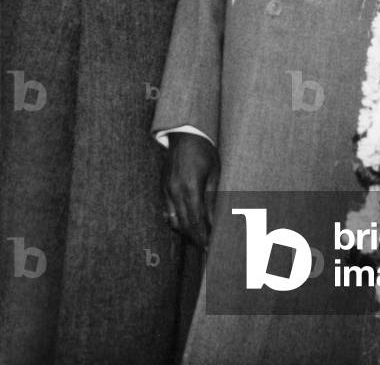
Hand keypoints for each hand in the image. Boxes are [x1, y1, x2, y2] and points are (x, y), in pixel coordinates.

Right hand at [162, 132, 219, 248]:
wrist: (185, 134)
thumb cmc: (204, 151)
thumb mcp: (214, 173)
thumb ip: (212, 199)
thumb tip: (214, 221)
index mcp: (190, 188)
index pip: (196, 221)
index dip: (202, 236)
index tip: (209, 247)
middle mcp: (175, 192)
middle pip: (184, 224)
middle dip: (194, 237)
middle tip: (204, 247)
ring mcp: (166, 190)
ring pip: (173, 220)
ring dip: (184, 231)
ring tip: (197, 237)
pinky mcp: (162, 187)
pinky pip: (167, 210)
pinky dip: (176, 220)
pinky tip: (184, 223)